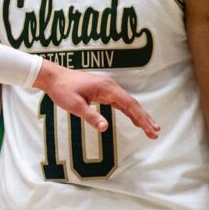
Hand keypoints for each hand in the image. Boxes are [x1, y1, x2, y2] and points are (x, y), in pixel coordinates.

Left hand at [33, 60, 159, 138]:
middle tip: (156, 133)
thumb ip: (90, 116)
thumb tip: (105, 128)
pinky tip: (134, 119)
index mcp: (107, 88)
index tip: (150, 130)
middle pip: (132, 104)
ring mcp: (107, 88)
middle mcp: (110, 86)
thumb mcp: (74, 105)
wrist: (53, 77)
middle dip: (145, 118)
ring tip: (150, 128)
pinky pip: (119, 102)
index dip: (141, 118)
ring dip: (138, 115)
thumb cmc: (62, 90)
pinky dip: (129, 111)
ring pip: (127, 103)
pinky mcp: (102, 91)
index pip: (129, 105)